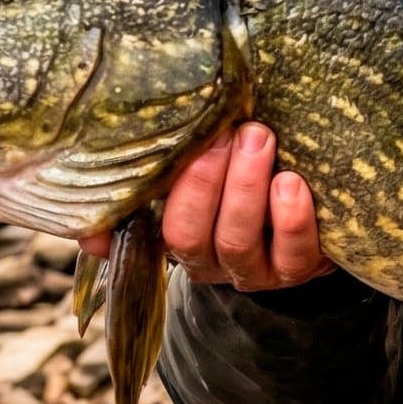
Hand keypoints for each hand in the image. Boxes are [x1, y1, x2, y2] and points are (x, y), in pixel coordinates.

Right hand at [78, 122, 332, 290]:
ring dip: (245, 187)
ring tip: (258, 139)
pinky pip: (292, 252)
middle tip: (223, 133)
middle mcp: (208, 262)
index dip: (131, 211)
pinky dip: (291, 217)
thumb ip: (158, 182)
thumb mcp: (203, 177)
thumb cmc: (245, 181)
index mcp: (176, 238)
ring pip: (236, 242)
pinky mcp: (297, 267)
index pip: (143, 230)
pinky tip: (291, 181)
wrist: (314, 214)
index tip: (142, 165)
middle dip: (202, 182)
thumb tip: (88, 225)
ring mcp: (253, 270)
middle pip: (188, 236)